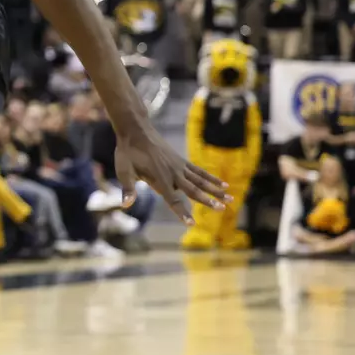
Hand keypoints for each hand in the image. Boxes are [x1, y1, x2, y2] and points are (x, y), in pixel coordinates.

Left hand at [114, 128, 229, 223]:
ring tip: (231, 198)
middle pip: (193, 190)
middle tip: (222, 209)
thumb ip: (127, 188)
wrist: (136, 130)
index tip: (192, 224)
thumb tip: (125, 205)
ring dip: (215, 190)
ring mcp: (179, 166)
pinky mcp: (181, 161)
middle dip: (208, 200)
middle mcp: (173, 174)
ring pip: (200, 181)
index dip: (181, 212)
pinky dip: (211, 178)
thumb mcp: (123, 170)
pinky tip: (223, 183)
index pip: (172, 199)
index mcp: (159, 179)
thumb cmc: (127, 152)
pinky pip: (199, 171)